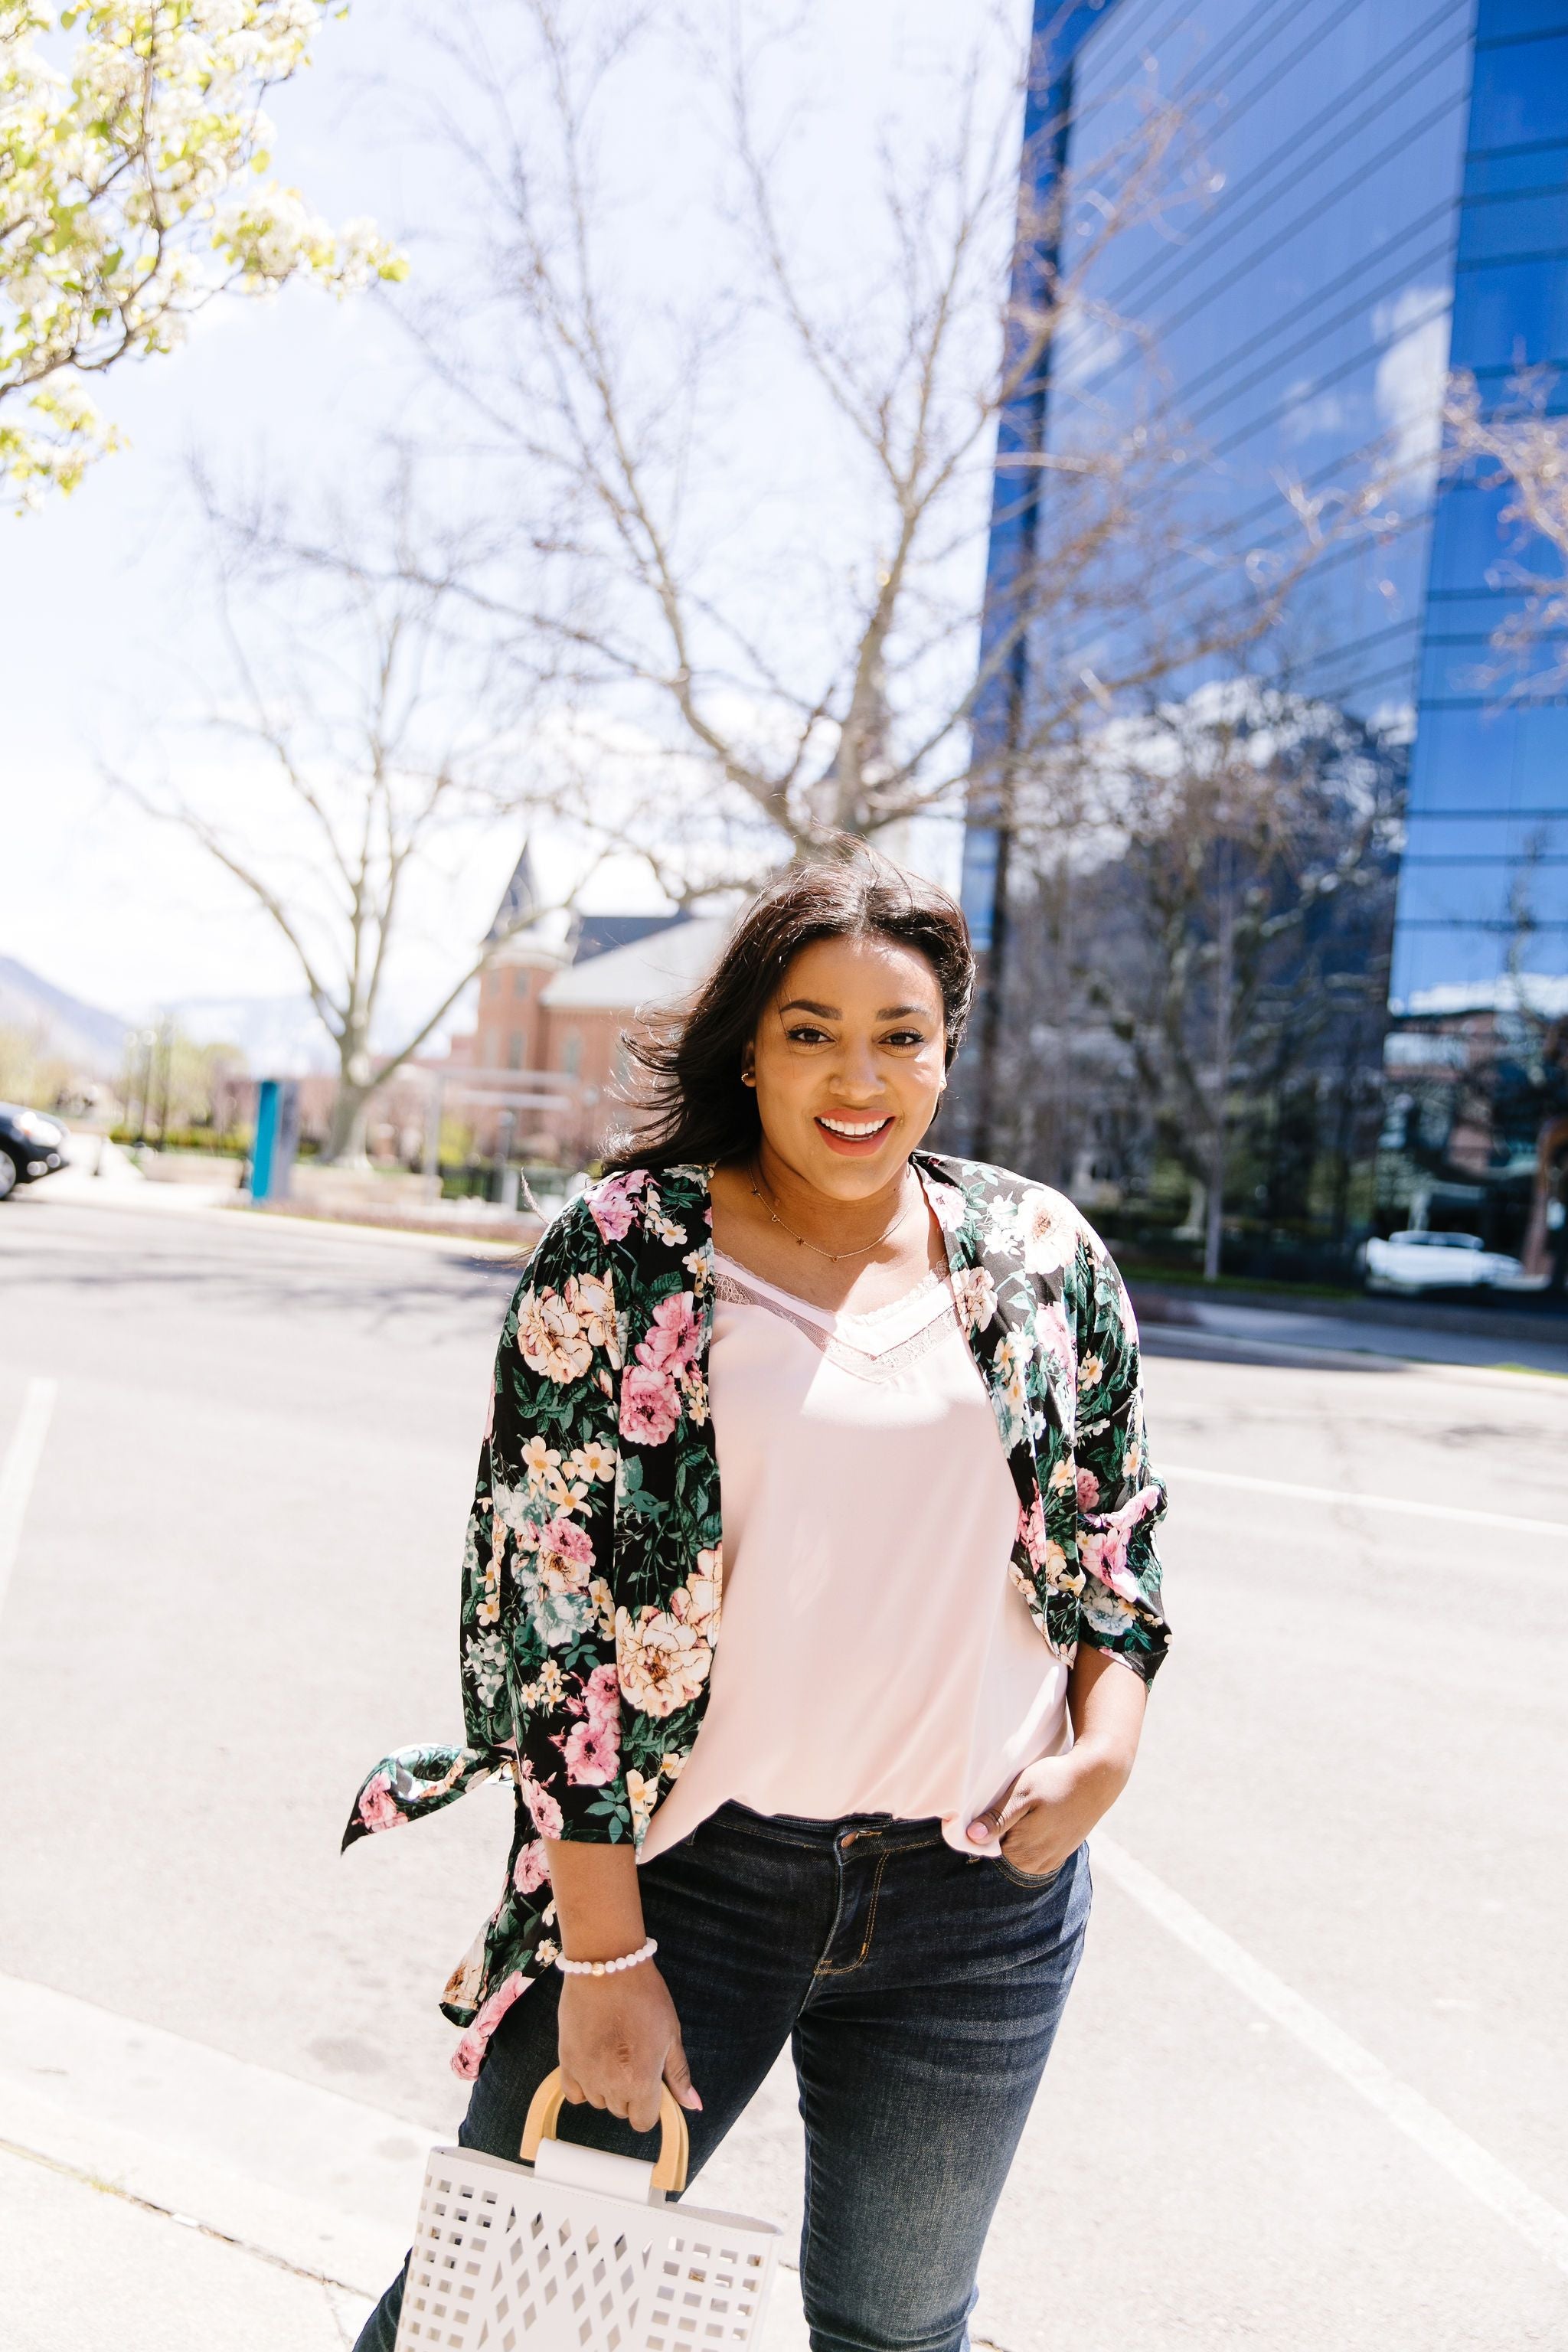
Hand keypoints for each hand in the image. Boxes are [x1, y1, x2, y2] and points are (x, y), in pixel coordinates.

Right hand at [557, 1963, 701, 2134]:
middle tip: (633, 2057)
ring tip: (613, 2051)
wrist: (608, 1967)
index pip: (643, 2122)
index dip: (650, 2106)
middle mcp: (611, 2086)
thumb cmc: (644, 1997)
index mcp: (640, 2082)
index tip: (650, 2084)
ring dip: (607, 2087)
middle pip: (621, 2111)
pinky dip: (583, 2084)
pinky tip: (593, 2061)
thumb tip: (693, 2105)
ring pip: (599, 2101)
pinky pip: (573, 2093)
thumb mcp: (670, 2035)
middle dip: (630, 2092)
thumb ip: (678, 2075)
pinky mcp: (565, 2061)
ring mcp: (585, 2075)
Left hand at [966, 1743, 1130, 1877]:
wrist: (1096, 1778)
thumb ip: (997, 1819)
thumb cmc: (1055, 1781)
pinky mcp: (1061, 1853)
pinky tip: (1035, 1816)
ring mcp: (1050, 1860)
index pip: (986, 1850)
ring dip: (1014, 1834)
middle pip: (1002, 1852)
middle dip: (998, 1833)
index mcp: (1022, 1854)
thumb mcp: (1021, 1794)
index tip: (986, 1808)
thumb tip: (971, 1837)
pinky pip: (1034, 1851)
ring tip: (1023, 1809)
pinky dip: (1030, 1836)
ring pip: (1018, 1851)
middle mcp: (1036, 1865)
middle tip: (1007, 1804)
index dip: (981, 1829)